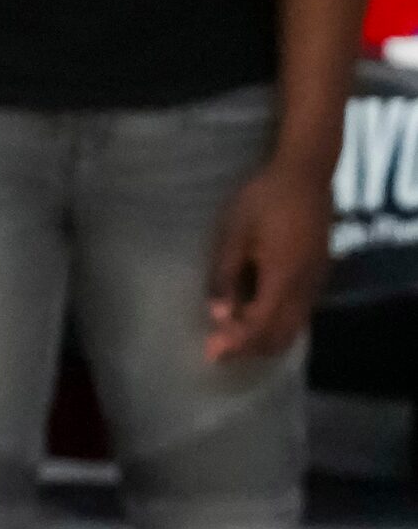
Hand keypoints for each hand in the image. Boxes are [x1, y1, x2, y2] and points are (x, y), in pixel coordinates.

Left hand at [204, 155, 331, 362]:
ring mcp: (316, 284)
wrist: (305, 176)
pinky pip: (300, 314)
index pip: (261, 326)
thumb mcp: (234, 234)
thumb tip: (217, 315)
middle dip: (250, 349)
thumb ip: (225, 276)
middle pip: (281, 335)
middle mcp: (305, 289)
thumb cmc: (263, 200)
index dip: (236, 344)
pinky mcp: (318, 276)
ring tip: (233, 340)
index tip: (211, 353)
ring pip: (294, 328)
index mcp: (283, 279)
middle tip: (218, 352)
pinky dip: (278, 326)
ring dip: (264, 340)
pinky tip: (255, 318)